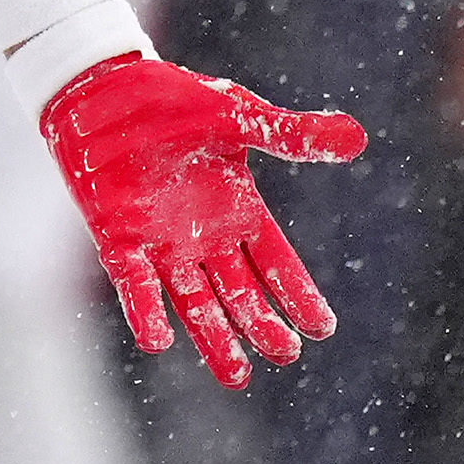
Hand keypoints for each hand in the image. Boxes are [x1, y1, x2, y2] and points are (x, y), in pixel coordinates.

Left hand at [42, 53, 368, 389]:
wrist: (104, 85)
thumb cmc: (173, 98)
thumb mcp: (238, 115)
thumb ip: (290, 134)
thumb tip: (358, 137)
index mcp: (239, 210)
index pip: (276, 263)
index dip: (298, 294)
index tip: (323, 329)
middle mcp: (203, 236)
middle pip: (240, 293)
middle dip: (260, 325)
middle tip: (284, 353)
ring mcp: (161, 242)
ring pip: (193, 302)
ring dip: (213, 338)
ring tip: (234, 377)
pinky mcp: (118, 238)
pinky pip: (135, 284)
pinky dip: (146, 312)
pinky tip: (158, 342)